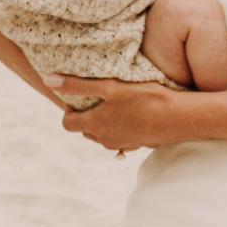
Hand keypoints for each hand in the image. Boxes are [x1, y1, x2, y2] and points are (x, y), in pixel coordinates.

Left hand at [56, 79, 182, 154]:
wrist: (178, 118)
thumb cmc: (145, 99)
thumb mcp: (109, 87)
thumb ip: (78, 85)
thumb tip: (48, 81)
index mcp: (94, 125)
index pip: (67, 124)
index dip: (68, 110)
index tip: (80, 96)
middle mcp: (105, 140)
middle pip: (85, 130)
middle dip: (86, 115)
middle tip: (99, 97)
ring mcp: (122, 144)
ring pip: (103, 135)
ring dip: (104, 122)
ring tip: (117, 104)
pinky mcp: (137, 145)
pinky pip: (121, 138)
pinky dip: (121, 127)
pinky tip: (134, 114)